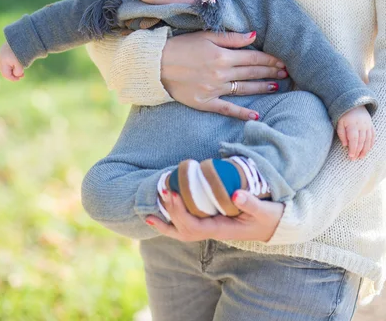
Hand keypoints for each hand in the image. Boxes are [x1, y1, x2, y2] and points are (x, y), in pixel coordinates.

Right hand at [0, 42, 23, 80]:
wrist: (21, 37)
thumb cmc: (21, 52)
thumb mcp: (21, 64)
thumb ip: (18, 71)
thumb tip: (17, 75)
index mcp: (3, 62)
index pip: (6, 74)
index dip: (13, 78)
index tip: (20, 78)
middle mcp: (0, 57)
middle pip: (4, 70)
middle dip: (13, 74)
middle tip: (22, 75)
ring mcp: (1, 53)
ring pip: (6, 64)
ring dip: (13, 68)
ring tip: (22, 69)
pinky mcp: (4, 49)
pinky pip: (7, 59)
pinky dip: (12, 62)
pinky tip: (19, 62)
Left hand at [146, 189, 283, 241]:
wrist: (276, 226)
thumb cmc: (270, 218)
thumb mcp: (265, 211)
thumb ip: (250, 203)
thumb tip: (235, 194)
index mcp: (222, 230)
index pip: (194, 226)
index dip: (180, 212)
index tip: (172, 193)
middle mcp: (213, 232)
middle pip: (183, 231)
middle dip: (169, 214)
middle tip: (161, 192)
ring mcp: (211, 228)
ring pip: (183, 231)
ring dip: (166, 221)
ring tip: (149, 212)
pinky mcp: (212, 221)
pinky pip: (189, 223)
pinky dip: (174, 219)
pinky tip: (165, 211)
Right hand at [161, 31, 286, 120]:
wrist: (156, 65)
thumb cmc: (180, 46)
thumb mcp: (205, 36)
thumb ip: (231, 38)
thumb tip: (254, 35)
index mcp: (222, 56)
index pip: (253, 57)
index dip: (270, 59)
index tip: (282, 60)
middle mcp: (221, 74)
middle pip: (251, 72)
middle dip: (271, 72)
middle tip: (286, 73)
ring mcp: (214, 90)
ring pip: (244, 89)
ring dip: (262, 88)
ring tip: (277, 86)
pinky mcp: (205, 102)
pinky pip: (227, 109)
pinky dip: (242, 113)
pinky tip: (256, 115)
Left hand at [336, 106, 374, 159]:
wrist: (354, 103)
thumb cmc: (344, 114)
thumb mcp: (339, 122)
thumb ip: (341, 134)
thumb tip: (345, 145)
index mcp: (352, 124)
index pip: (354, 139)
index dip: (353, 149)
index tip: (351, 156)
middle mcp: (362, 125)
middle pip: (361, 141)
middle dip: (358, 151)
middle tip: (354, 159)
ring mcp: (368, 125)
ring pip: (368, 140)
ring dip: (365, 150)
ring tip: (361, 157)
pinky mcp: (371, 125)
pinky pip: (373, 136)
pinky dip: (371, 144)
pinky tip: (368, 149)